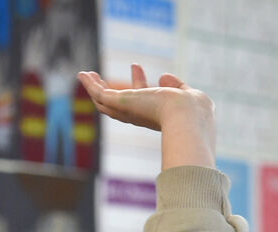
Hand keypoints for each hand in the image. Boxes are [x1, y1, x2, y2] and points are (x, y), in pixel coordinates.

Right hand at [77, 64, 215, 168]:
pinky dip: (90, 86)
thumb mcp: (189, 94)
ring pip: (107, 104)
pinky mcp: (121, 105)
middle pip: (123, 106)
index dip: (143, 84)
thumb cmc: (194, 110)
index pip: (148, 101)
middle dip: (115, 90)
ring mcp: (131, 112)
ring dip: (96, 89)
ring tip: (88, 75)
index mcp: (160, 116)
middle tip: (105, 75)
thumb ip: (177, 86)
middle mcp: (143, 117)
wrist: (188, 116)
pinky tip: (83, 74)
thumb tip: (164, 76)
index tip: (142, 68)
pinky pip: (100, 95)